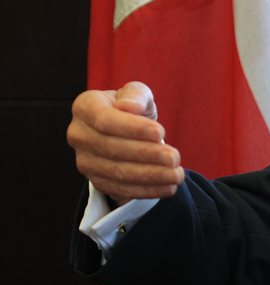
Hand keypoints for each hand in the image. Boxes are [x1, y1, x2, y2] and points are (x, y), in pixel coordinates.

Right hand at [66, 81, 183, 204]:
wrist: (127, 131)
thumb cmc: (133, 107)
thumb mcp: (138, 94)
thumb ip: (136, 95)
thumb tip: (129, 106)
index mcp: (85, 107)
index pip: (105, 120)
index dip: (132, 128)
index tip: (161, 133)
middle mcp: (78, 135)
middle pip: (111, 149)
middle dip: (146, 154)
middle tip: (174, 158)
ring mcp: (84, 160)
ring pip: (117, 172)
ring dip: (150, 176)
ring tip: (176, 175)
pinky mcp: (96, 180)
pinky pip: (120, 188)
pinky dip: (146, 190)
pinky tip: (168, 188)